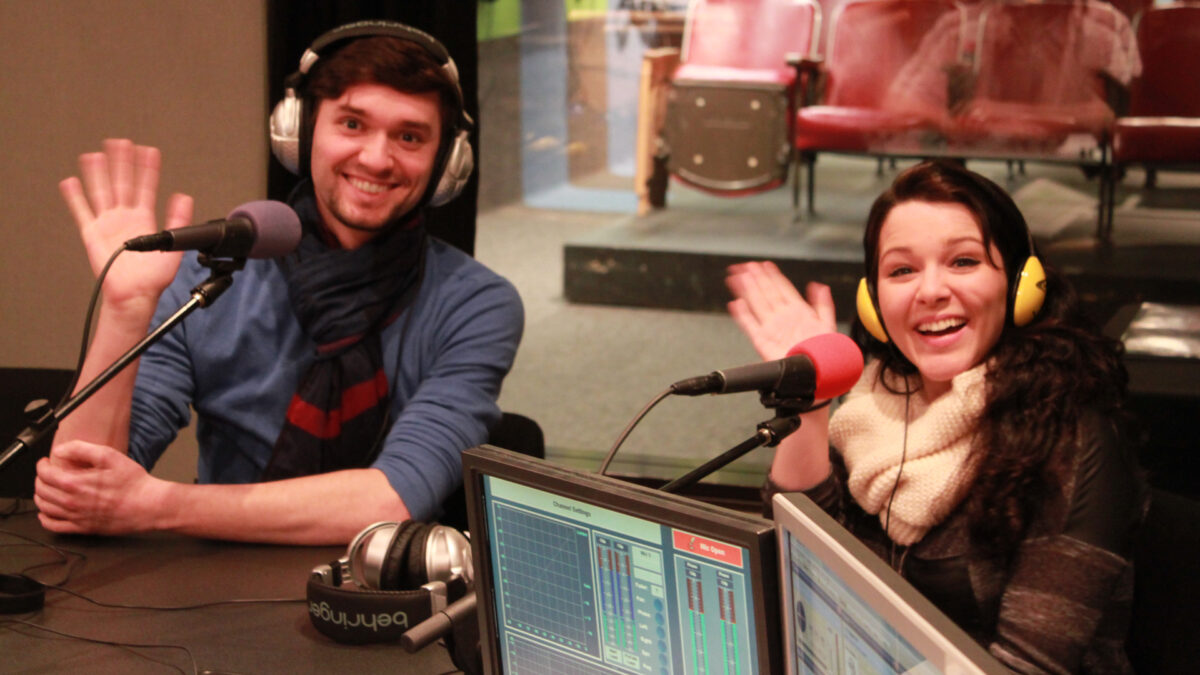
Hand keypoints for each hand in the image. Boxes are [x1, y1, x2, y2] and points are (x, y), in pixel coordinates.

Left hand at [34, 440, 166, 535]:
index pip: (45, 474)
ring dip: (40, 496)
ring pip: (44, 507)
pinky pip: (54, 526)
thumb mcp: (110, 456)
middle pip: (42, 490)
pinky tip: (46, 512)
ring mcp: (75, 517)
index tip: (46, 462)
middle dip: (40, 479)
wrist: (148, 505)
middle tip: (47, 473)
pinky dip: (44, 518)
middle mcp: (71, 502)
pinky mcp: (82, 528)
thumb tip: (59, 450)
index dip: (42, 465)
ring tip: (46, 489)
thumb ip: (81, 449)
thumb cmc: (133, 482)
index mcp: (75, 483)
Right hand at [59, 139, 192, 312]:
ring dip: (98, 174)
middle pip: (121, 183)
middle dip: (121, 163)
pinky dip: (75, 197)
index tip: (148, 151)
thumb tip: (184, 196)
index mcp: (144, 219)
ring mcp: (107, 224)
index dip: (147, 169)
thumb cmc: (152, 278)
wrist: (134, 294)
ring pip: (101, 192)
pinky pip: (81, 211)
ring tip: (95, 155)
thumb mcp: (173, 246)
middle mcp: (125, 218)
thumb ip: (178, 220)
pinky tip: (71, 182)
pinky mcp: (91, 233)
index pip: (146, 187)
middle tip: (120, 143)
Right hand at [726, 261, 837, 360]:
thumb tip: (819, 286)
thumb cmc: (823, 354)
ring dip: (747, 290)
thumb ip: (823, 304)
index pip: (782, 289)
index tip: (764, 265)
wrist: (816, 376)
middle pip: (766, 293)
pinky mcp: (762, 342)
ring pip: (756, 304)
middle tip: (746, 265)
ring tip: (739, 276)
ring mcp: (771, 329)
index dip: (773, 276)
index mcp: (797, 313)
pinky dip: (742, 315)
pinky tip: (737, 304)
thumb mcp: (828, 325)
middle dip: (756, 278)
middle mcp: (782, 319)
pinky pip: (750, 325)